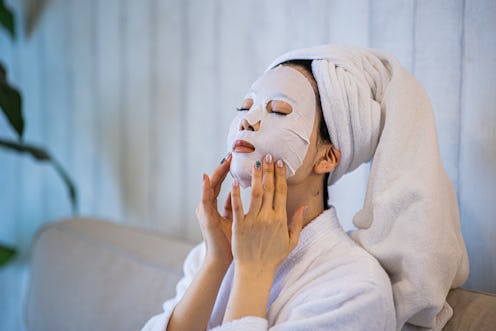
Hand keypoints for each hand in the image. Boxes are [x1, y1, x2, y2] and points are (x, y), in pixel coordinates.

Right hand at [196, 153, 233, 266]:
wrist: (221, 260)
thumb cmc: (229, 242)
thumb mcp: (232, 220)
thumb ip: (230, 207)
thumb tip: (234, 194)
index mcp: (213, 206)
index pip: (220, 183)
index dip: (227, 170)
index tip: (235, 158)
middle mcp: (206, 206)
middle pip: (215, 181)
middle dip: (223, 167)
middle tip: (232, 152)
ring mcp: (204, 210)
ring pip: (210, 186)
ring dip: (217, 173)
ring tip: (225, 160)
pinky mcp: (205, 217)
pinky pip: (205, 199)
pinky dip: (205, 188)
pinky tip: (207, 177)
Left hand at [230, 154, 305, 274]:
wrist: (256, 270)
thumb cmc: (273, 256)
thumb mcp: (291, 241)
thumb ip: (297, 222)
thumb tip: (304, 206)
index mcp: (280, 219)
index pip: (281, 192)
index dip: (280, 176)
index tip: (279, 163)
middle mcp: (268, 217)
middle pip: (269, 189)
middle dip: (269, 171)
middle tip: (267, 155)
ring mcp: (253, 221)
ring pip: (255, 194)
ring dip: (255, 177)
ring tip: (255, 163)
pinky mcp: (239, 226)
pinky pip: (238, 207)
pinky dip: (236, 194)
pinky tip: (235, 182)